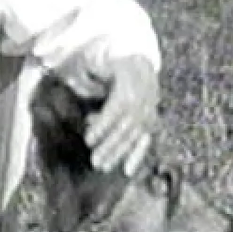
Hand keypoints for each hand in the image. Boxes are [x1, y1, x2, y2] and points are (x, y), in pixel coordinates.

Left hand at [84, 55, 158, 175]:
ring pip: (136, 135)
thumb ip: (86, 81)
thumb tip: (80, 103)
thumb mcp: (95, 64)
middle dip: (111, 145)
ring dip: (119, 154)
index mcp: (130, 80)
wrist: (138, 61)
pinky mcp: (152, 119)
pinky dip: (137, 156)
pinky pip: (146, 140)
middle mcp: (144, 97)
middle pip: (127, 126)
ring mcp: (150, 109)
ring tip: (103, 167)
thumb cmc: (109, 64)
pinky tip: (128, 170)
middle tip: (95, 161)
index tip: (88, 140)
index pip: (117, 108)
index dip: (103, 125)